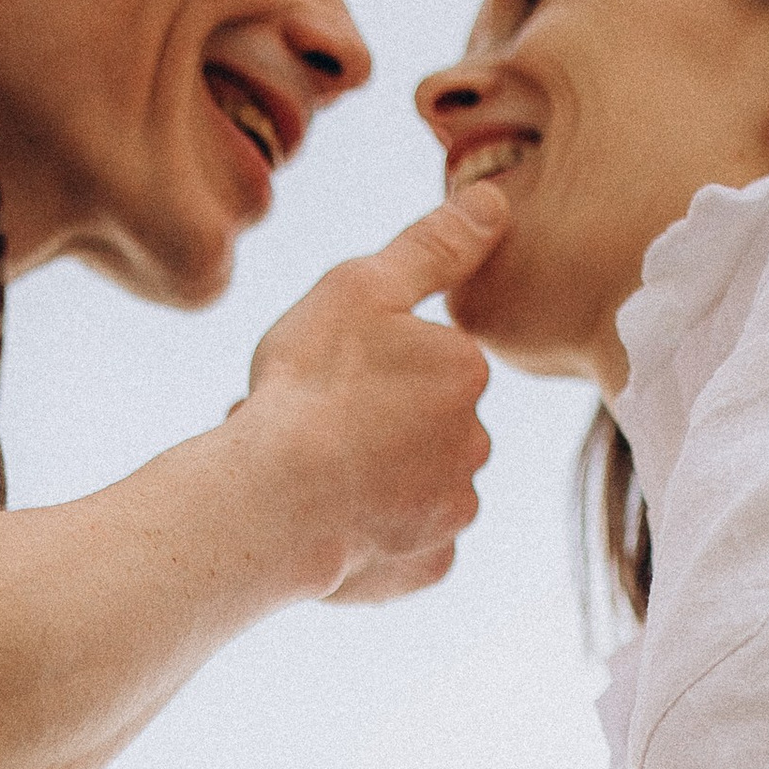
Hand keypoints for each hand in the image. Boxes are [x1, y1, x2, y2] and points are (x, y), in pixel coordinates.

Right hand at [238, 193, 506, 604]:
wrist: (270, 504)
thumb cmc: (308, 387)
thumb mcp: (362, 287)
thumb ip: (434, 246)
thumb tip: (497, 202)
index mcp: (466, 370)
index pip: (428, 358)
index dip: (368, 363)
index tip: (325, 373)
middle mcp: (477, 442)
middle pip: (423, 423)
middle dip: (374, 423)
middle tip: (310, 422)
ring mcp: (454, 511)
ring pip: (415, 483)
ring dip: (371, 478)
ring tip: (309, 473)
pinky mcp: (428, 566)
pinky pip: (407, 543)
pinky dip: (375, 533)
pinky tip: (332, 521)